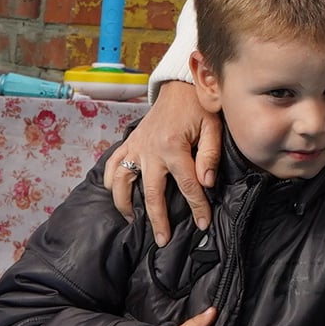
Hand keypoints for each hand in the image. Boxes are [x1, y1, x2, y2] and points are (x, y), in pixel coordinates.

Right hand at [103, 78, 223, 240]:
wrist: (180, 85)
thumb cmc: (199, 106)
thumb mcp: (213, 127)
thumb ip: (210, 155)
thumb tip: (206, 183)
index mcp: (173, 146)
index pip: (188, 185)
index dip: (197, 206)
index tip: (202, 223)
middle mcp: (150, 149)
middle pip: (152, 192)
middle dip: (158, 219)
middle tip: (162, 240)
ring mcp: (137, 146)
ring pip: (123, 181)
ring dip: (126, 203)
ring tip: (132, 220)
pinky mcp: (130, 142)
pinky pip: (113, 163)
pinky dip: (111, 180)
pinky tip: (116, 193)